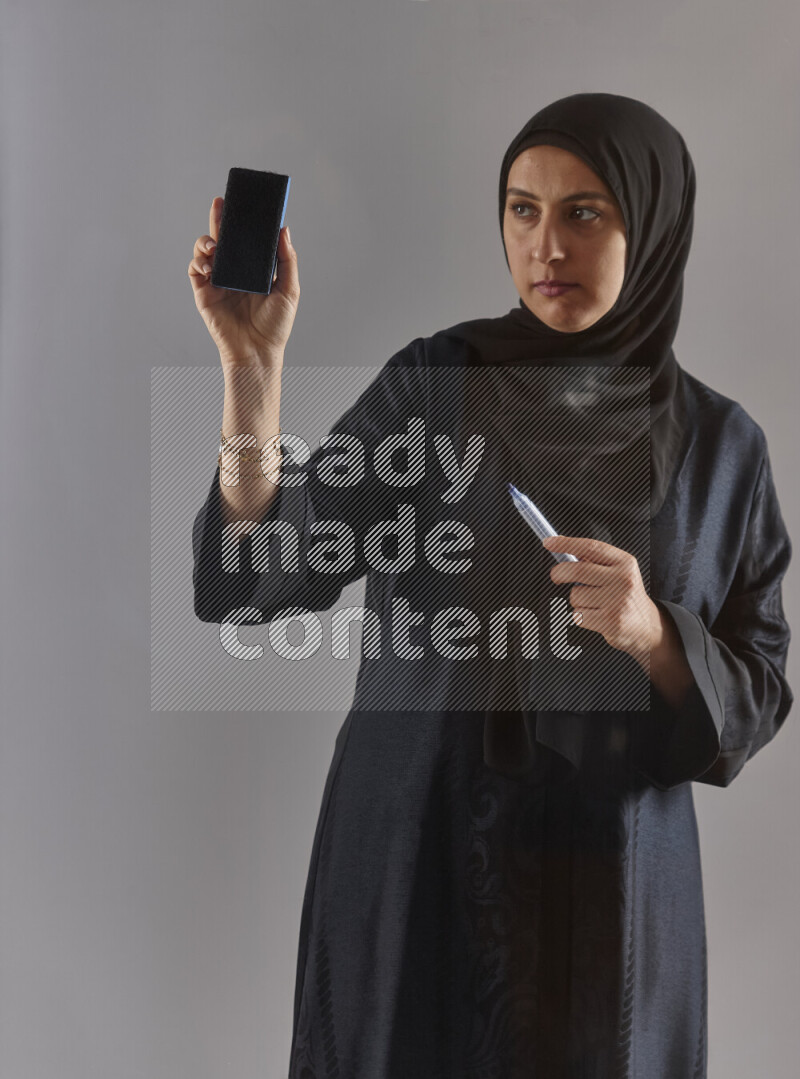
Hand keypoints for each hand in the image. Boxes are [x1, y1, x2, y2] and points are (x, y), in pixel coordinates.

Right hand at [188, 196, 299, 367]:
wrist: (257, 352)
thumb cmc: (275, 326)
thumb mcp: (289, 290)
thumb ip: (287, 259)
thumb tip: (284, 229)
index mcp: (254, 269)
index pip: (246, 239)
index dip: (243, 221)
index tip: (244, 202)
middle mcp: (235, 272)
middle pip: (223, 238)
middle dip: (219, 218)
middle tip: (220, 202)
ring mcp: (218, 281)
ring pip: (205, 251)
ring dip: (206, 241)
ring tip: (213, 244)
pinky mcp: (204, 293)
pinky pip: (195, 270)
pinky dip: (198, 262)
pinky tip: (208, 265)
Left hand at [542, 534, 660, 660]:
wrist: (646, 626)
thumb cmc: (626, 596)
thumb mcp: (619, 572)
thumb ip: (595, 561)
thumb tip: (562, 547)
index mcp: (625, 562)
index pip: (591, 547)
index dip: (566, 543)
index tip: (548, 543)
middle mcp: (624, 579)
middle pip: (578, 570)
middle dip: (559, 573)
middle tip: (556, 577)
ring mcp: (618, 601)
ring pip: (575, 595)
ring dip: (576, 600)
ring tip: (593, 603)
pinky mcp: (611, 621)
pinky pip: (578, 615)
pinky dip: (580, 616)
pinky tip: (596, 616)